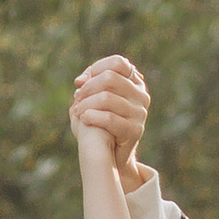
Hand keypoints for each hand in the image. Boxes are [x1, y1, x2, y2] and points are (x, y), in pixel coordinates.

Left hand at [70, 54, 151, 188]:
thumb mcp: (93, 99)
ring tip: (77, 112)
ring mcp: (140, 113)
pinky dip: (91, 116)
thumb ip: (89, 84)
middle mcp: (141, 95)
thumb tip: (81, 80)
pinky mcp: (136, 130)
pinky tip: (84, 118)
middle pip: (110, 78)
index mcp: (134, 83)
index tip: (82, 82)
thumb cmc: (99, 123)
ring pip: (106, 98)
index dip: (97, 68)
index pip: (118, 63)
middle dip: (88, 87)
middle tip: (77, 98)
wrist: (109, 155)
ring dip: (85, 104)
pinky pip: (109, 118)